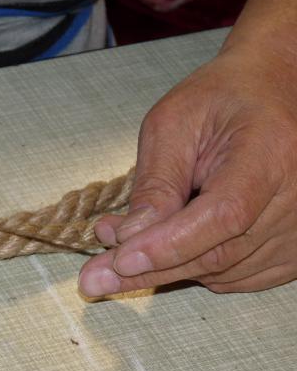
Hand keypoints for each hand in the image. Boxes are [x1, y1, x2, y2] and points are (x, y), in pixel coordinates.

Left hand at [78, 39, 296, 296]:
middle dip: (149, 269)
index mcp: (270, 151)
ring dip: (167, 269)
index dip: (169, 244)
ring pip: (223, 272)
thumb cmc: (219, 99)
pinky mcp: (296, 247)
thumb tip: (127, 239)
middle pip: (220, 253)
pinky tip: (169, 250)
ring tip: (125, 248)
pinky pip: (239, 278)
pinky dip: (197, 271)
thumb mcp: (172, 124)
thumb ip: (154, 182)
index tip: (119, 259)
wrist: (272, 92)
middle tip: (93, 278)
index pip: (223, 214)